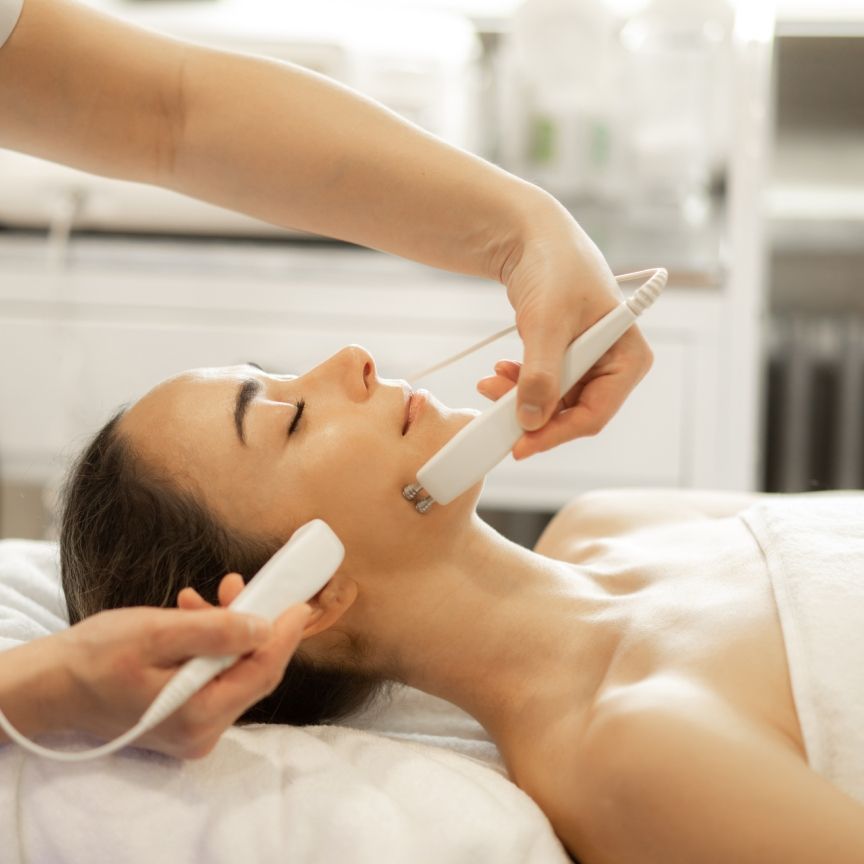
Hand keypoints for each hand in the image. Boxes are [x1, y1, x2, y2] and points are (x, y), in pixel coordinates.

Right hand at [56, 573, 308, 757]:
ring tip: (202, 598)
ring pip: (234, 671)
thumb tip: (264, 627)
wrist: (53, 687)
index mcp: (198, 716)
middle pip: (252, 672)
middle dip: (254, 624)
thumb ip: (213, 632)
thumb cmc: (95, 658)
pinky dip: (211, 645)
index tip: (301, 601)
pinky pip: (215, 677)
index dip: (286, 633)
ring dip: (228, 630)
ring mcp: (195, 730)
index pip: (263, 671)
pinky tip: (192, 617)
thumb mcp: (155, 633)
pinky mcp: (186, 719)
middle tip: (241, 585)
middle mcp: (203, 732)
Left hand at [493, 195, 652, 459]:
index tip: (520, 445)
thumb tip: (530, 421)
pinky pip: (542, 386)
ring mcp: (589, 363)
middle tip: (494, 419)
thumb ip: (541, 376)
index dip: (556, 433)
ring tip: (488, 385)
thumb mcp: (547, 325)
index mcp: (628, 357)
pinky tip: (497, 375)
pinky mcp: (564, 358)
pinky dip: (518, 384)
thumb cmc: (554, 268)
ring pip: (553, 403)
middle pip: (573, 414)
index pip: (595, 414)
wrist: (532, 236)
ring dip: (518, 400)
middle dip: (532, 415)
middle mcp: (613, 365)